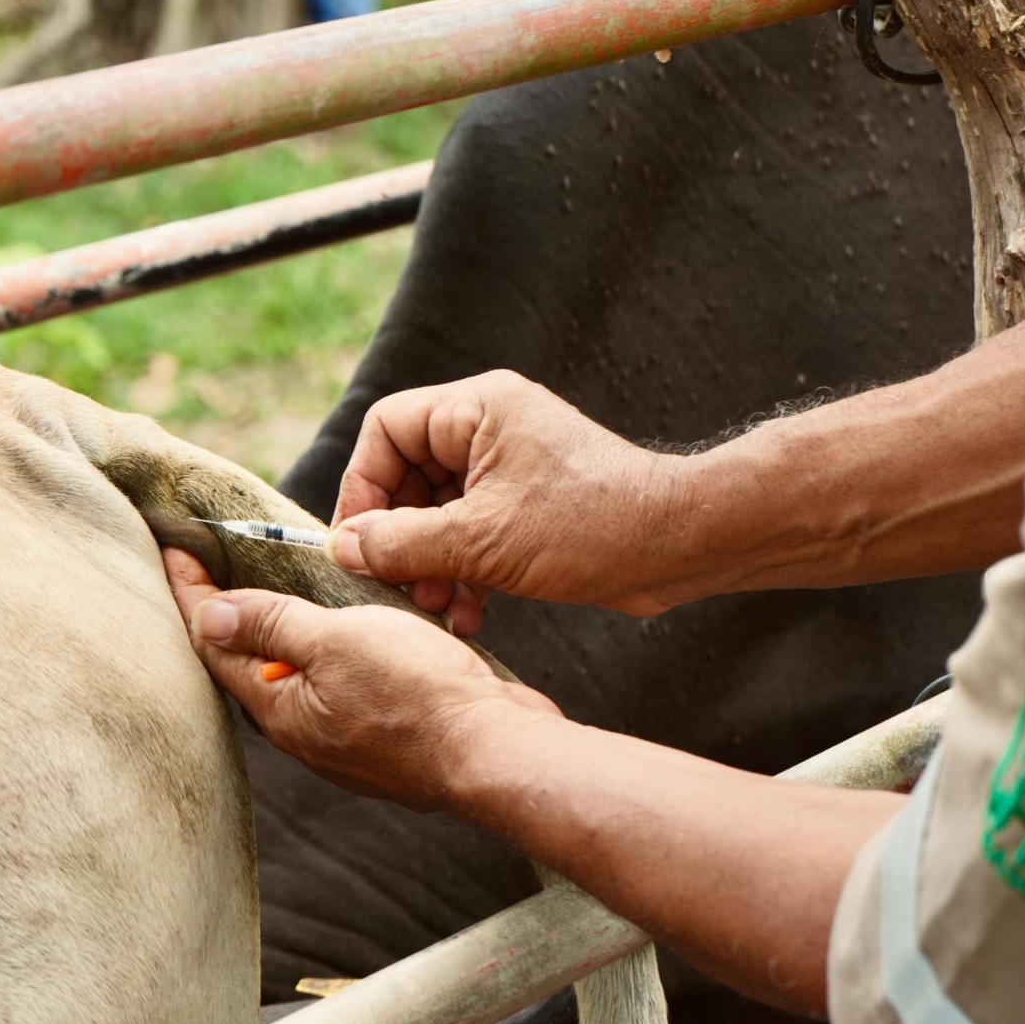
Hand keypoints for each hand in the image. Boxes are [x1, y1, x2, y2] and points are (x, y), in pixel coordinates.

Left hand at [163, 548, 560, 810]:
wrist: (496, 749)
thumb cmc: (419, 695)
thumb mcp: (337, 641)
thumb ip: (272, 625)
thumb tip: (207, 614)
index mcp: (280, 711)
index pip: (214, 643)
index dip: (191, 592)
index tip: (173, 547)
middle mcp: (304, 730)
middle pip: (249, 662)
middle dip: (231, 611)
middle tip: (216, 560)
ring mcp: (345, 736)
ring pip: (300, 672)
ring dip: (287, 627)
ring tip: (283, 582)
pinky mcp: (385, 730)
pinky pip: (343, 680)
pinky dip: (334, 646)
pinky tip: (351, 623)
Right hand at [328, 370, 692, 634]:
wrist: (679, 546)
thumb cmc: (592, 525)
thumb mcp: (483, 539)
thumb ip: (403, 543)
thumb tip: (344, 547)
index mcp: (477, 409)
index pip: (387, 431)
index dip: (363, 487)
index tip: (358, 544)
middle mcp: (490, 430)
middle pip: (407, 477)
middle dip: (399, 538)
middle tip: (399, 588)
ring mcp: (510, 470)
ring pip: (437, 514)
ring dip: (429, 565)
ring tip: (438, 608)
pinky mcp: (527, 509)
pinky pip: (470, 534)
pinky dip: (462, 572)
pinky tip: (468, 614)